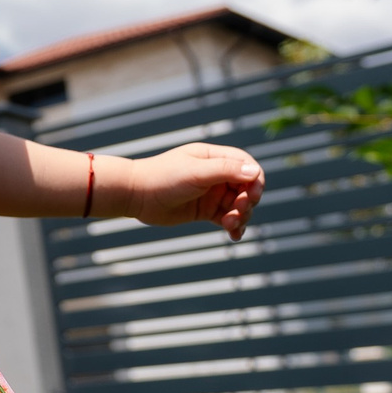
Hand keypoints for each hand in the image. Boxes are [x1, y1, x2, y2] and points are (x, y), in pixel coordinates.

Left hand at [124, 144, 264, 239]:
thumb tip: (255, 171)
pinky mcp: (205, 210)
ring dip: (241, 216)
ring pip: (238, 205)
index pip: (246, 165)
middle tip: (238, 211)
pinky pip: (227, 218)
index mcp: (213, 157)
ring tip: (229, 225)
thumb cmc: (163, 177)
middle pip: (246, 187)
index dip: (255, 180)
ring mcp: (210, 193)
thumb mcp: (196, 172)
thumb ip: (225, 170)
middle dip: (247, 201)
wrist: (136, 195)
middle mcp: (215, 174)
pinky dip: (234, 226)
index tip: (252, 195)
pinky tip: (234, 235)